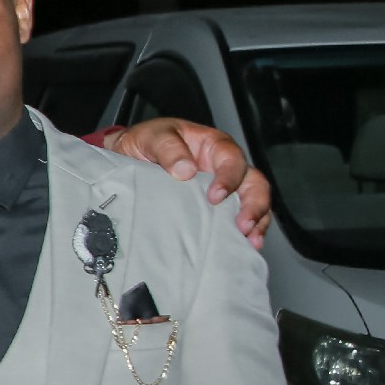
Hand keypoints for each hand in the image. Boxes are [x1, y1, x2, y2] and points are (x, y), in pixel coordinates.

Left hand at [107, 117, 273, 248]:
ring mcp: (222, 188)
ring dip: (256, 222)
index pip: (232, 159)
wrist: (129, 156)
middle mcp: (223, 168)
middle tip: (242, 225)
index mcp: (214, 146)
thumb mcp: (152, 137)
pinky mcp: (214, 208)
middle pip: (253, 183)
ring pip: (252, 203)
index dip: (229, 178)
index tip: (215, 197)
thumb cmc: (146, 142)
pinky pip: (235, 220)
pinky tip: (240, 247)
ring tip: (250, 241)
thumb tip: (185, 170)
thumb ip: (168, 148)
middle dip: (253, 204)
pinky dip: (242, 234)